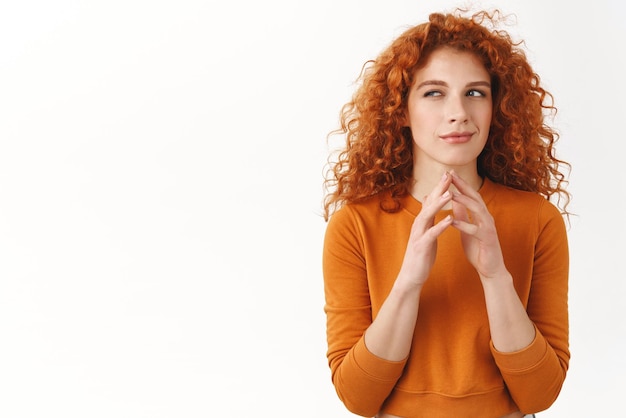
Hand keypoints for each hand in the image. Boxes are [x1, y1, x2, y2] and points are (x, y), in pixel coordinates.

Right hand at [397, 172, 453, 287]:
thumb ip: (427, 215)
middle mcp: (419, 225)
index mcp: (422, 222)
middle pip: (429, 203)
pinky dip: (440, 226)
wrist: (411, 276)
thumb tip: (427, 198)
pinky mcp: (421, 247)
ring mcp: (418, 235)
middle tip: (448, 175)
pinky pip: (431, 234)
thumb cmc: (420, 254)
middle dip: (439, 189)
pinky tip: (449, 220)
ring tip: (449, 194)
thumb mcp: (424, 232)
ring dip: (439, 204)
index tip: (448, 173)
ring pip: (428, 216)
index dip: (439, 187)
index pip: (431, 200)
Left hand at [449, 171, 507, 279]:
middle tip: (451, 174)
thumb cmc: (478, 248)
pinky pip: (475, 231)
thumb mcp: (467, 227)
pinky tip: (453, 221)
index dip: (460, 183)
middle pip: (475, 197)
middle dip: (463, 185)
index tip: (449, 172)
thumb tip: (453, 199)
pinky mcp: (488, 240)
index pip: (470, 194)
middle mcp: (487, 218)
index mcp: (481, 214)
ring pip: (477, 210)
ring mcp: (489, 228)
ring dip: (464, 201)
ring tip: (451, 194)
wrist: (490, 269)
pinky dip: (464, 225)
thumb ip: (462, 214)